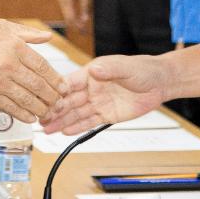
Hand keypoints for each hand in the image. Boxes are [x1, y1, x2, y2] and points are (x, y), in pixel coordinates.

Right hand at [0, 20, 61, 122]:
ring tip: (47, 111)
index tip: (63, 87)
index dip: (57, 80)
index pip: (43, 67)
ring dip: (41, 109)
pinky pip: (11, 108)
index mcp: (15, 47)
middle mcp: (9, 65)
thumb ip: (28, 33)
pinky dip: (24, 115)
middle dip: (53, 97)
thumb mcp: (2, 26)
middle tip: (59, 102)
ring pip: (27, 100)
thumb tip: (48, 36)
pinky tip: (30, 116)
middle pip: (39, 86)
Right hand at [39, 54, 169, 133]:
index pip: (70, 82)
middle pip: (69, 100)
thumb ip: (110, 69)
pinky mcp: (106, 114)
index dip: (57, 91)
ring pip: (76, 113)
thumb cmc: (143, 69)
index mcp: (93, 73)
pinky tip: (64, 132)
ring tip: (46, 129)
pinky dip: (76, 127)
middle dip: (54, 109)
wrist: (160, 83)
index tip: (44, 98)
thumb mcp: (126, 67)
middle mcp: (92, 88)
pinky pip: (89, 122)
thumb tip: (95, 69)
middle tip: (39, 118)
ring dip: (61, 121)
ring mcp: (98, 102)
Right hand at [58, 0, 92, 31]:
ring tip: (83, 28)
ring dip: (75, 21)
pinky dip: (74, 15)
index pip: (71, 19)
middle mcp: (62, 1)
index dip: (78, 27)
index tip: (85, 34)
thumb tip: (85, 20)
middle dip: (76, 27)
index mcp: (66, 1)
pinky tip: (80, 18)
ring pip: (68, 15)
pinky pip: (68, 9)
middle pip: (68, 19)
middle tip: (85, 34)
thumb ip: (85, 6)